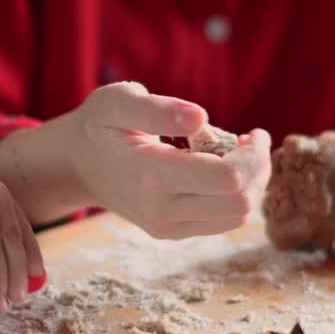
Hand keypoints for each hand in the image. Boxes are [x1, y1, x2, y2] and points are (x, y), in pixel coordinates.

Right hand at [65, 82, 269, 239]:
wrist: (77, 165)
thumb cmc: (100, 126)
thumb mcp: (118, 101)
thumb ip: (157, 108)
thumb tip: (201, 118)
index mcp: (150, 175)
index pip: (227, 179)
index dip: (253, 155)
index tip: (252, 132)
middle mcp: (160, 210)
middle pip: (240, 202)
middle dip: (257, 169)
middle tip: (249, 141)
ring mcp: (167, 227)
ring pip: (237, 216)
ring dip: (249, 184)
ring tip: (234, 154)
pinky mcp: (173, 232)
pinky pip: (223, 221)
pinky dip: (234, 196)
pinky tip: (219, 170)